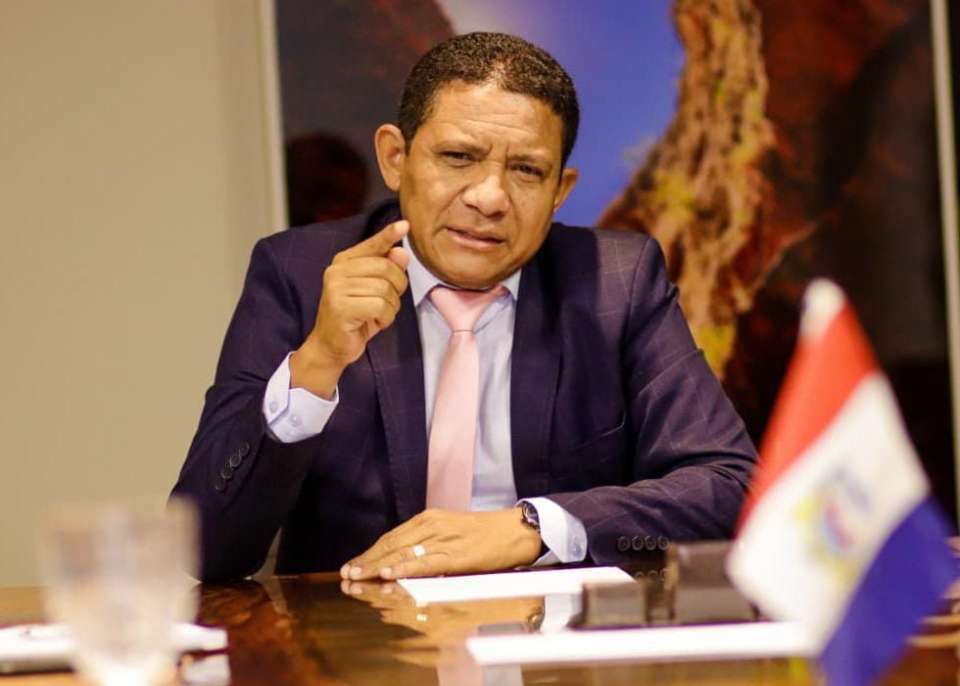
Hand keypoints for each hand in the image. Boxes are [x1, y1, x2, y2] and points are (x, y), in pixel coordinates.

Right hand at [291, 220, 409, 397]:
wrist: (331, 347)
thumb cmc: (356, 317)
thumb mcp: (374, 292)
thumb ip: (387, 270)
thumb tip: (402, 251)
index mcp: (344, 262)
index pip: (372, 244)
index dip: (389, 235)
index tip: (404, 224)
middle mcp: (337, 271)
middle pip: (386, 267)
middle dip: (397, 287)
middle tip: (388, 303)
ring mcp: (336, 288)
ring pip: (385, 289)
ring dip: (390, 307)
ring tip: (377, 315)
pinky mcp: (340, 307)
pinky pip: (379, 306)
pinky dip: (384, 318)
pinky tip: (373, 323)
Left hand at [340, 508, 542, 580]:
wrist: (516, 530)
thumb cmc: (485, 535)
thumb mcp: (451, 534)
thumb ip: (428, 546)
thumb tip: (403, 564)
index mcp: (429, 519)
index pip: (392, 537)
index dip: (370, 553)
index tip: (352, 565)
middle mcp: (432, 525)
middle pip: (392, 545)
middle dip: (368, 561)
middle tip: (346, 575)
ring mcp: (444, 538)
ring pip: (403, 553)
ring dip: (378, 567)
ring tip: (358, 577)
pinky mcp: (457, 554)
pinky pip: (425, 562)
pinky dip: (406, 569)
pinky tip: (390, 575)